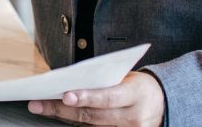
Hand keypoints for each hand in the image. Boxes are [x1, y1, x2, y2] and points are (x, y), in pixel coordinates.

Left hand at [27, 72, 164, 125]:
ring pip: (90, 126)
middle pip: (93, 115)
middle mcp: (133, 117)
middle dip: (62, 109)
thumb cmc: (138, 86)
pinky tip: (58, 116)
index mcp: (136, 94)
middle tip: (38, 103)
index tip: (66, 95)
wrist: (163, 103)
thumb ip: (103, 83)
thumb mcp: (127, 78)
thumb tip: (69, 85)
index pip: (108, 97)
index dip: (86, 97)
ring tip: (41, 107)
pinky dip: (75, 124)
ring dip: (63, 116)